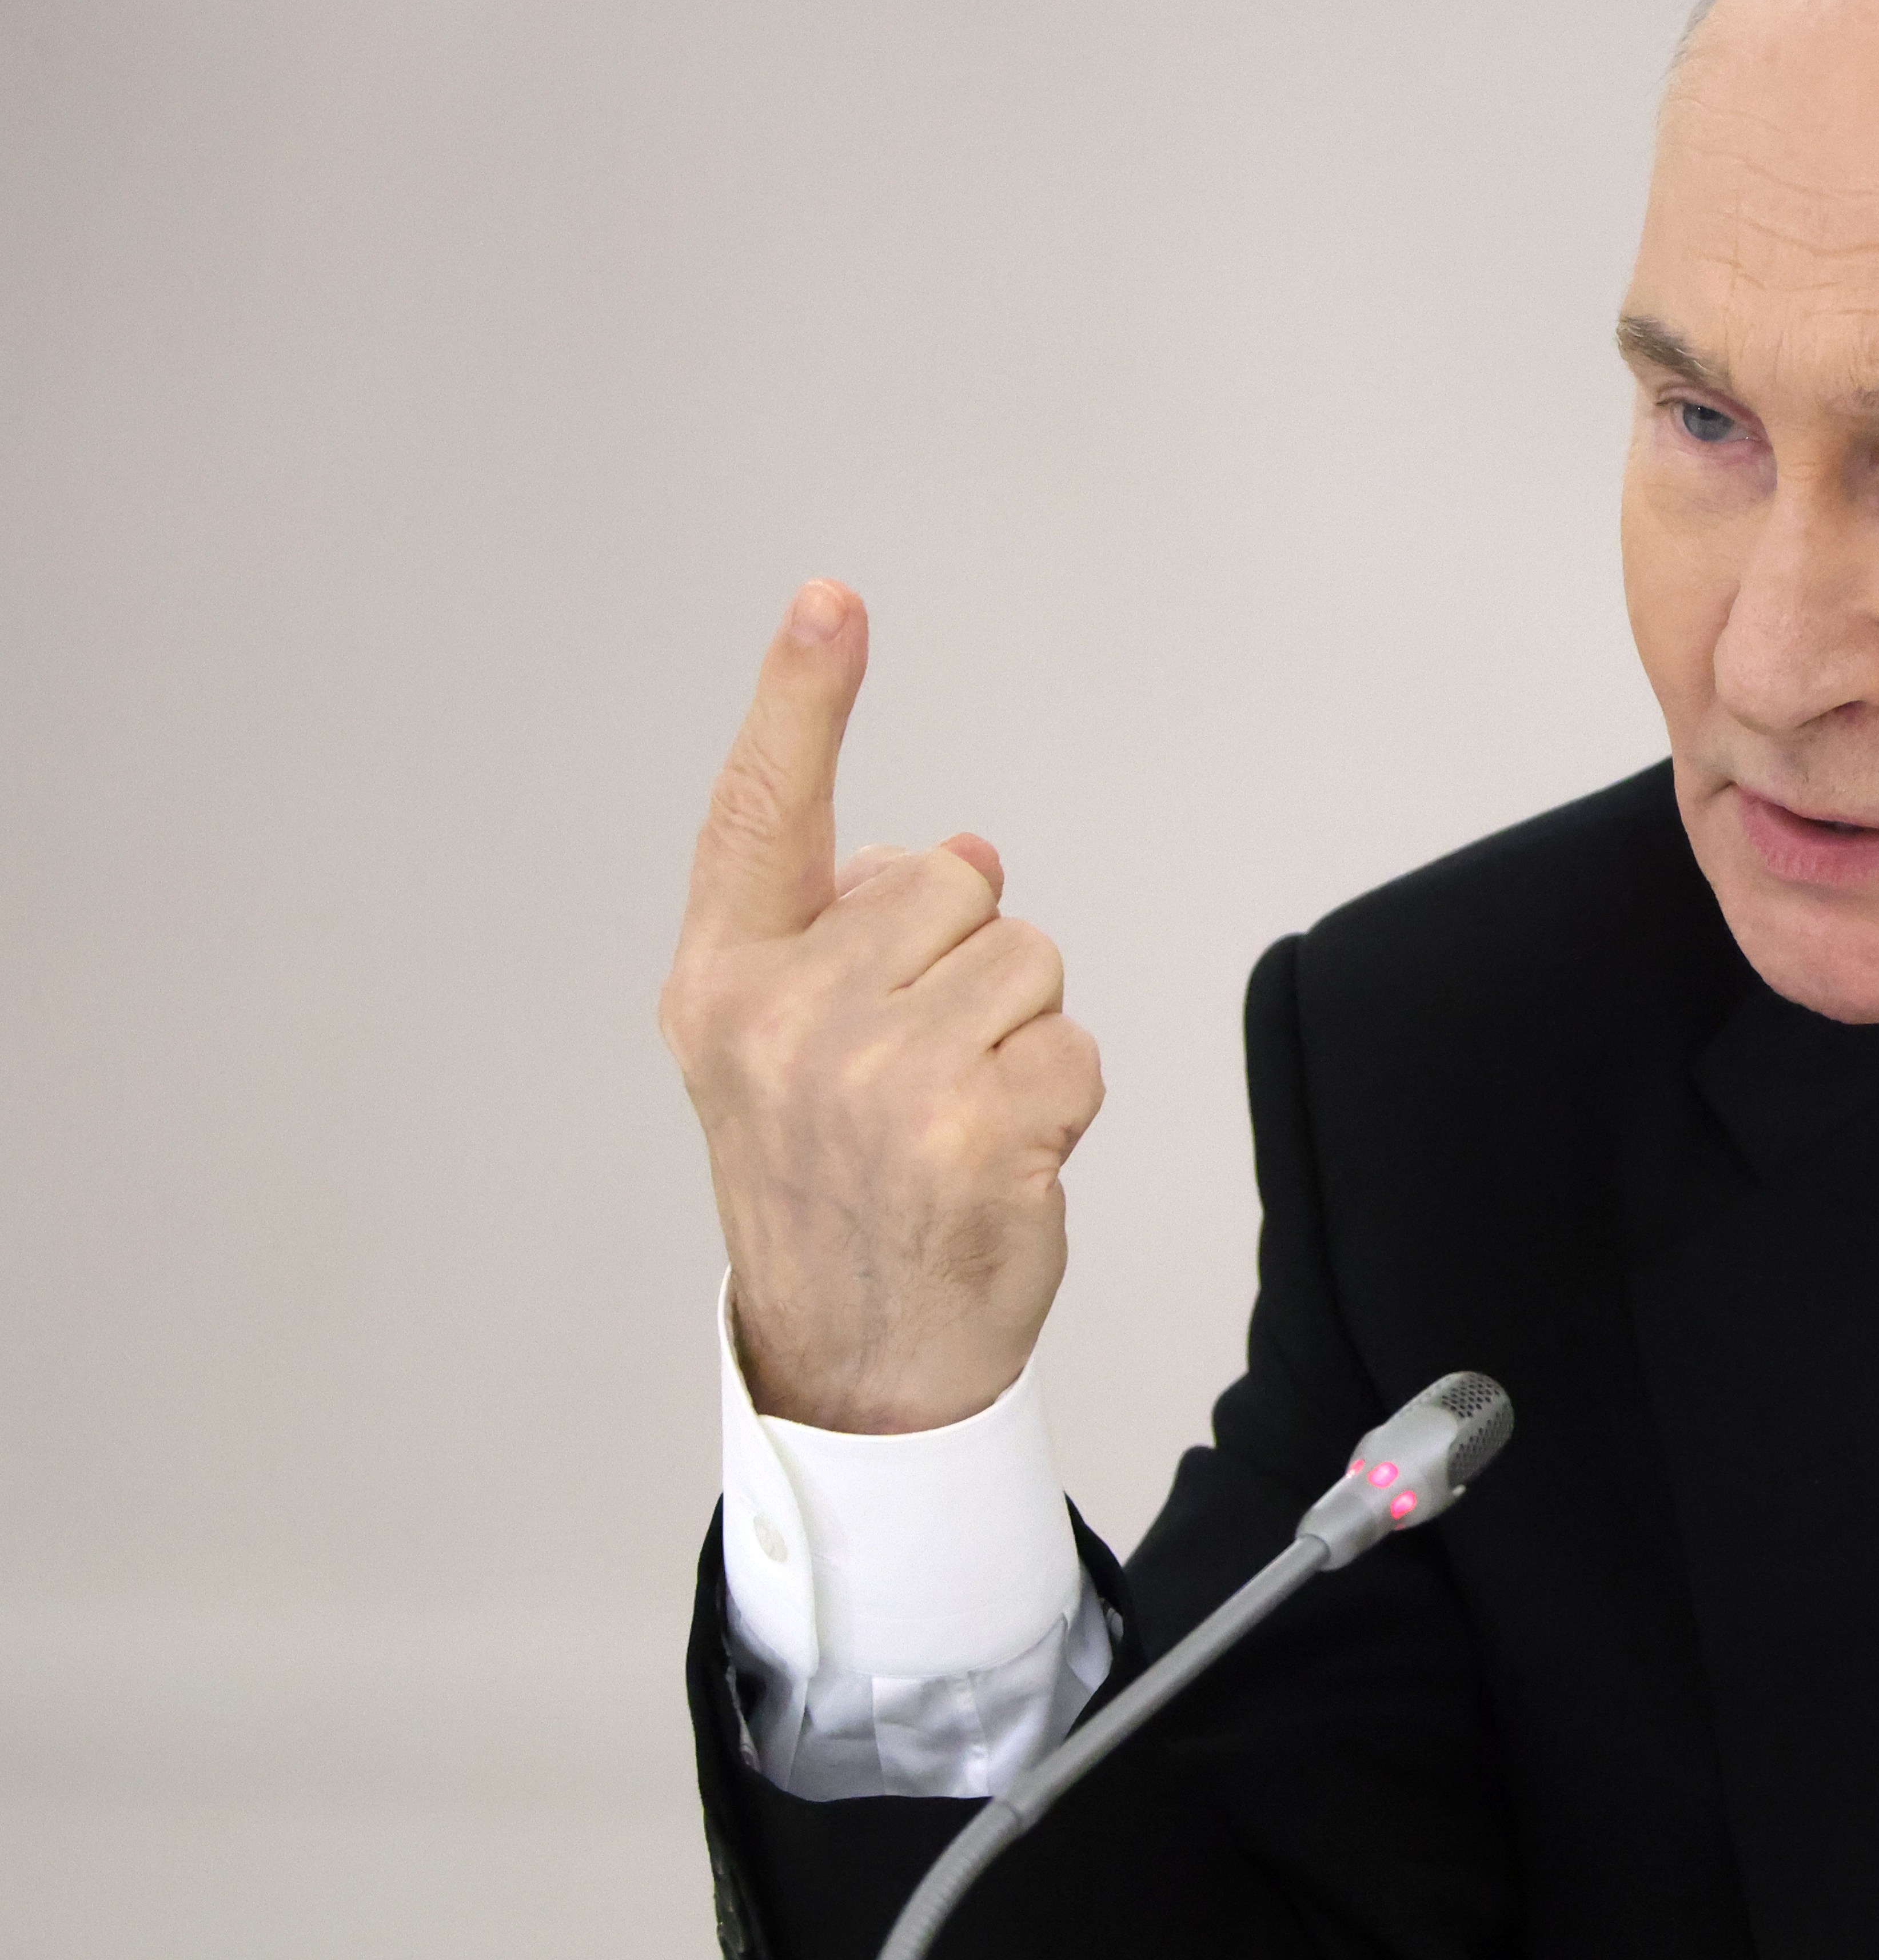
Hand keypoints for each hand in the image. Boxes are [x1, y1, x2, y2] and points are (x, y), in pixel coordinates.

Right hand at [656, 581, 1101, 1432]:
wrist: (855, 1356)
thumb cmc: (834, 1191)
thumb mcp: (796, 1054)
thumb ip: (854, 940)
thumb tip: (961, 850)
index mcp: (725, 984)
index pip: (759, 815)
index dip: (799, 701)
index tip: (831, 602)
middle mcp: (785, 1016)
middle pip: (953, 885)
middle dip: (967, 964)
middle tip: (919, 1074)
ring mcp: (875, 1073)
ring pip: (1025, 959)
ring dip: (1018, 1036)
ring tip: (956, 1120)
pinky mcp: (971, 1127)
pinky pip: (1073, 1048)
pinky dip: (1060, 1105)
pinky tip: (998, 1164)